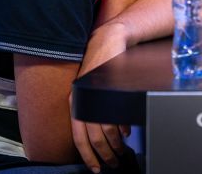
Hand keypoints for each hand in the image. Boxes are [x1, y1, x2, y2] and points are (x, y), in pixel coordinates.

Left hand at [71, 22, 131, 171]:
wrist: (110, 41)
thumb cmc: (104, 67)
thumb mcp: (95, 91)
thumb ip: (97, 111)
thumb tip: (108, 136)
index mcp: (76, 104)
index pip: (79, 138)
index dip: (88, 156)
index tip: (96, 167)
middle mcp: (82, 101)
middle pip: (93, 138)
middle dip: (104, 155)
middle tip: (114, 163)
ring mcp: (95, 95)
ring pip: (106, 131)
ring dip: (116, 145)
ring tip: (122, 151)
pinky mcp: (108, 88)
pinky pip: (116, 116)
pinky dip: (122, 128)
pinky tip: (126, 133)